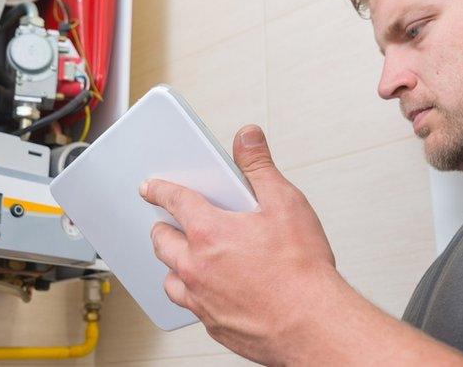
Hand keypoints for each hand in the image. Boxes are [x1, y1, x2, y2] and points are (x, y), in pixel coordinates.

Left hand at [141, 124, 338, 363]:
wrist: (313, 325)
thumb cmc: (302, 270)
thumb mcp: (285, 203)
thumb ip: (260, 166)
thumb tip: (247, 137)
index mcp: (209, 232)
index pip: (174, 201)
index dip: (159, 189)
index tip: (150, 187)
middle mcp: (196, 266)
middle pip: (162, 241)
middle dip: (162, 228)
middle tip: (168, 222)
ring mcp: (201, 299)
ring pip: (170, 278)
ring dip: (174, 265)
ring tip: (187, 258)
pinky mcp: (213, 324)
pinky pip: (190, 306)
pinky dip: (194, 294)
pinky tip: (210, 290)